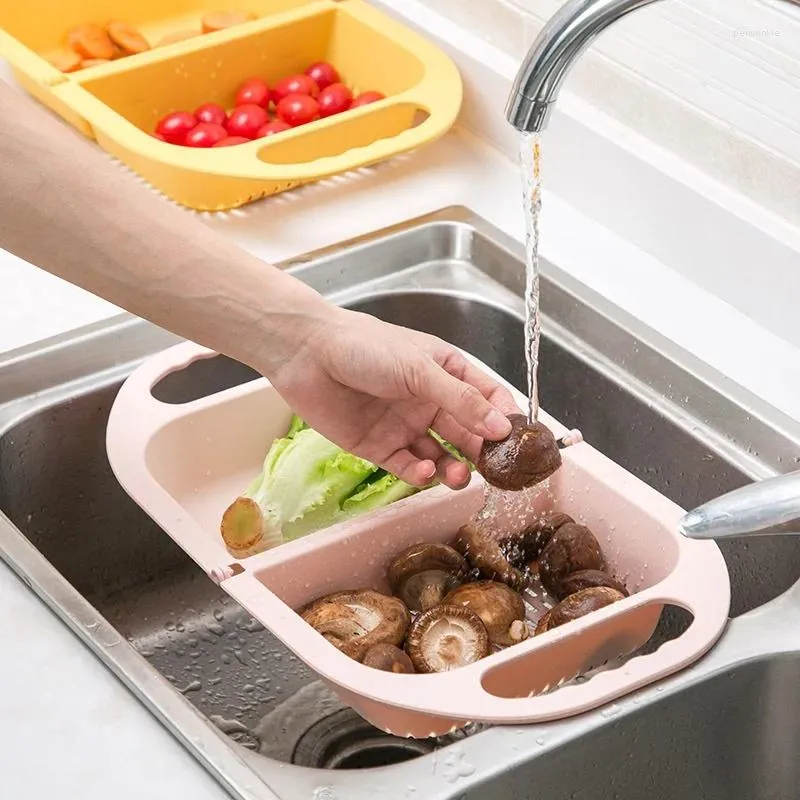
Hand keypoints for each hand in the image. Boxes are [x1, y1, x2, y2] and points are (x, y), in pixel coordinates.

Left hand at [267, 305, 519, 488]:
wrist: (308, 355)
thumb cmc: (365, 347)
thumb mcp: (420, 369)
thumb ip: (462, 401)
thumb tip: (502, 427)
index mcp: (445, 372)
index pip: (487, 398)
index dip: (504, 419)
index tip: (521, 443)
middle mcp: (428, 400)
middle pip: (467, 432)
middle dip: (482, 451)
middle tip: (494, 470)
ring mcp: (405, 425)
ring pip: (441, 455)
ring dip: (454, 468)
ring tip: (459, 476)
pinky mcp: (380, 447)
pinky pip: (408, 466)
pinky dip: (420, 472)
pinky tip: (425, 469)